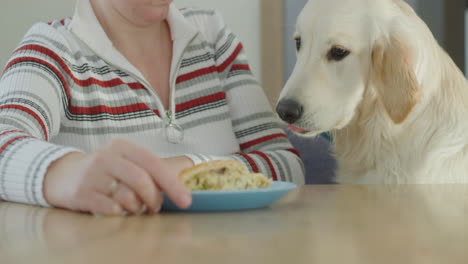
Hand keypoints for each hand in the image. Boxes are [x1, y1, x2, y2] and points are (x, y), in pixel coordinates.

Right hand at [43, 139, 191, 215]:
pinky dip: (120, 213)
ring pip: (126, 196)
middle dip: (154, 199)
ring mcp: (92, 175)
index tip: (186, 201)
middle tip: (155, 208)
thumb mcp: (125, 161)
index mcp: (123, 147)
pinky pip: (110, 209)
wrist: (62, 175)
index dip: (173, 184)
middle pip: (142, 180)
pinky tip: (117, 209)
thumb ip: (150, 170)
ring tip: (134, 207)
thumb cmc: (104, 170)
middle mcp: (107, 157)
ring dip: (137, 208)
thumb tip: (181, 182)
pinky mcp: (81, 193)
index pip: (154, 164)